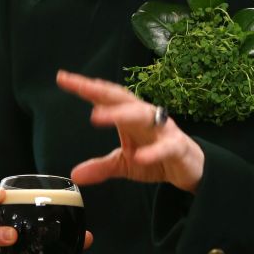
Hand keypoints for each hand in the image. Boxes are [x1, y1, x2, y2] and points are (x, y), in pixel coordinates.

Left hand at [56, 70, 204, 192]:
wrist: (191, 168)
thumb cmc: (156, 157)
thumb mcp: (124, 164)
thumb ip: (101, 167)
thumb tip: (75, 175)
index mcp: (129, 116)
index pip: (105, 98)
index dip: (85, 87)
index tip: (63, 78)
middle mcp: (145, 116)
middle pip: (121, 98)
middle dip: (100, 90)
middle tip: (79, 86)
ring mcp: (162, 129)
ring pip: (141, 114)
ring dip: (120, 113)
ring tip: (97, 116)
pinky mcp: (177, 146)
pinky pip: (165, 146)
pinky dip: (153, 151)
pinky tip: (139, 157)